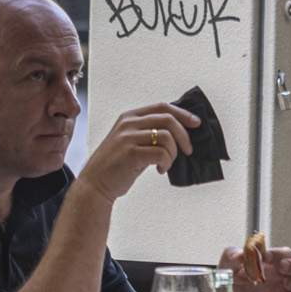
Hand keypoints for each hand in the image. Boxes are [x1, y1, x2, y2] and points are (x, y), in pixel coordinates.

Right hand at [74, 103, 195, 204]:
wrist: (95, 184)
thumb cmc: (116, 165)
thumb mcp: (131, 141)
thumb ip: (149, 132)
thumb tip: (179, 132)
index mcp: (129, 117)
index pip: (162, 107)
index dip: (182, 114)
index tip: (195, 123)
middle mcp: (128, 123)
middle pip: (168, 119)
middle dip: (184, 135)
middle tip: (188, 150)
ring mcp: (128, 137)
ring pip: (167, 137)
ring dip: (173, 153)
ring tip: (166, 164)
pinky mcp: (131, 153)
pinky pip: (161, 153)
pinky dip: (166, 163)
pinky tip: (160, 170)